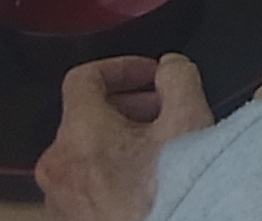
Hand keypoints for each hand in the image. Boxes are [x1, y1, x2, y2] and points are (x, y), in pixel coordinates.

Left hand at [37, 53, 212, 220]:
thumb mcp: (189, 119)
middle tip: (164, 110)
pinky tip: (147, 176)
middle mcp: (59, 165)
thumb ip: (179, 78)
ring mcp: (61, 196)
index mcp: (80, 133)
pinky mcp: (71, 216)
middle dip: (129, 104)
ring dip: (121, 136)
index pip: (84, 78)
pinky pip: (85, 178)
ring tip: (160, 148)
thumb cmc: (172, 191)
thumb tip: (170, 67)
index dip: (123, 67)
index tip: (150, 74)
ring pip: (86, 147)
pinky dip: (111, 167)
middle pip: (86, 113)